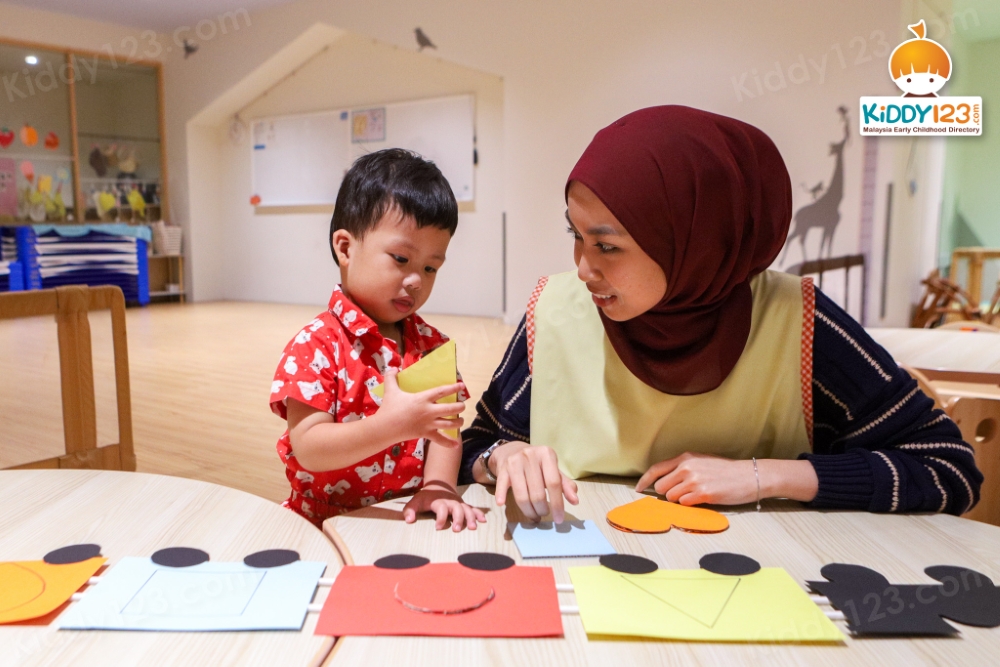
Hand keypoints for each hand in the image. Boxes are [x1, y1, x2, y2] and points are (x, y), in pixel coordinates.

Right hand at [377, 368, 464, 447]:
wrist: (385, 428)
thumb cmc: (389, 408)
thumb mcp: (390, 390)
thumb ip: (391, 378)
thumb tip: (392, 367)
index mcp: (423, 399)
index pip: (441, 391)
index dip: (453, 388)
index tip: (462, 386)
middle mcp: (429, 411)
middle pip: (450, 409)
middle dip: (460, 407)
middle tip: (462, 405)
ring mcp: (428, 424)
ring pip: (449, 424)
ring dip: (458, 422)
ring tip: (460, 420)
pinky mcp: (426, 434)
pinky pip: (439, 440)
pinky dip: (449, 443)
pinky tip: (456, 445)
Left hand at [403, 484, 486, 530]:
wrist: (439, 485)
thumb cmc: (426, 497)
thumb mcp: (415, 501)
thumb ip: (410, 510)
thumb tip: (409, 521)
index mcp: (439, 501)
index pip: (441, 508)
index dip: (440, 517)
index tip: (437, 527)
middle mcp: (450, 502)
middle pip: (457, 508)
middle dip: (458, 518)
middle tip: (457, 530)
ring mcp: (459, 503)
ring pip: (467, 509)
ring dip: (470, 518)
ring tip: (472, 528)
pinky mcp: (464, 505)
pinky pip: (473, 508)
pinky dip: (479, 513)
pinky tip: (483, 520)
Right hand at [492, 442, 578, 522]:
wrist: (512, 450)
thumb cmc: (537, 464)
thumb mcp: (553, 469)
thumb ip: (565, 484)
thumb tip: (575, 501)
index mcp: (546, 454)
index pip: (554, 483)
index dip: (557, 504)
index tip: (559, 519)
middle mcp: (530, 456)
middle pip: (537, 493)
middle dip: (541, 509)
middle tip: (543, 515)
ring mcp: (514, 462)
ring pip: (522, 495)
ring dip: (528, 511)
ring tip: (533, 516)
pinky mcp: (502, 469)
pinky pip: (502, 486)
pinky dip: (502, 496)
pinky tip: (502, 504)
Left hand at [635, 452, 756, 505]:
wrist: (748, 476)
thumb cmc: (726, 470)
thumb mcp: (702, 461)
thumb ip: (683, 467)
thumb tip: (665, 480)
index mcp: (685, 458)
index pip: (656, 469)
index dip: (644, 481)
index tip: (638, 489)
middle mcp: (687, 467)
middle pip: (661, 488)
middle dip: (668, 493)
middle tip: (683, 493)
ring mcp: (694, 481)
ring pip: (671, 498)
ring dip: (680, 500)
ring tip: (697, 494)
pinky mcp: (703, 494)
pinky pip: (685, 504)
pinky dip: (690, 504)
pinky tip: (703, 499)